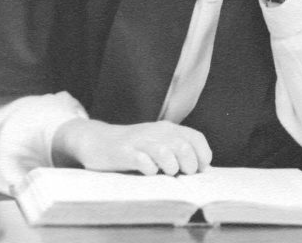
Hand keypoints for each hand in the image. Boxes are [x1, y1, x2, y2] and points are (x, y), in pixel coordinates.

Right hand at [52, 118, 212, 175]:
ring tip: (166, 172)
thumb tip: (203, 169)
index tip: (198, 170)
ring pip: (164, 152)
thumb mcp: (159, 144)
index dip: (202, 156)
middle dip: (188, 165)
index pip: (196, 138)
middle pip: (183, 147)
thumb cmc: (134, 148)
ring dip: (170, 166)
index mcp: (168, 129)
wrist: (98, 140)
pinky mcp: (123, 153)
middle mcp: (156, 132)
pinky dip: (149, 169)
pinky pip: (141, 161)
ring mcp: (139, 142)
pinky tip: (148, 172)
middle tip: (181, 173)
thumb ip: (179, 151)